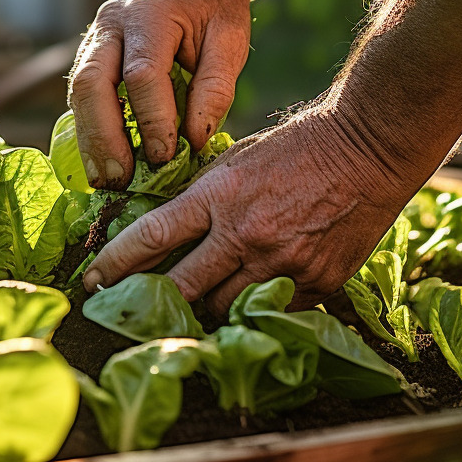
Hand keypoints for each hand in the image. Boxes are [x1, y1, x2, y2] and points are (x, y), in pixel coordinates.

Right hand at [68, 0, 250, 189]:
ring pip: (79, 92)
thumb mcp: (231, 41)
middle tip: (121, 178)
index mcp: (150, 14)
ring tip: (106, 181)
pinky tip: (103, 164)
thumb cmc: (216, 11)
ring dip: (91, 141)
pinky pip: (82, 97)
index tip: (165, 158)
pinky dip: (91, 133)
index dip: (151, 120)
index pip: (141, 74)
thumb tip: (193, 140)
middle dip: (104, 136)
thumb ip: (216, 88)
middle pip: (92, 83)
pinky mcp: (90, 56)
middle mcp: (112, 23)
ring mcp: (94, 38)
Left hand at [82, 105, 410, 314]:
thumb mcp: (236, 161)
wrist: (368, 150)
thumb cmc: (296, 149)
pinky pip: (268, 310)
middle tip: (134, 312)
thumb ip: (200, 198)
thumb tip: (160, 232)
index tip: (93, 282)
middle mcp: (246, 234)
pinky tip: (246, 300)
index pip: (152, 238)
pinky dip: (251, 308)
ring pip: (224, 308)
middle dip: (153, 303)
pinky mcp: (315, 284)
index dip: (116, 265)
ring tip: (194, 306)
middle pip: (183, 288)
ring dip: (205, 308)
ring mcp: (282, 264)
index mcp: (220, 196)